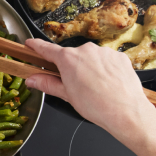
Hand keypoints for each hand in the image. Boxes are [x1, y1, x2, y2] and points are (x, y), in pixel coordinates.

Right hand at [23, 39, 155, 146]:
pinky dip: (105, 69)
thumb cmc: (96, 106)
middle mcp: (86, 50)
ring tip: (95, 88)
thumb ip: (47, 84)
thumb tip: (32, 79)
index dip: (36, 46)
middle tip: (74, 85)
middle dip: (71, 67)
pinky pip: (107, 60)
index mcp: (68, 59)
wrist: (126, 112)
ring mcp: (104, 52)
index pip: (47, 49)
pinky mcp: (119, 57)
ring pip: (90, 58)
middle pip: (71, 56)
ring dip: (89, 68)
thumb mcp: (66, 96)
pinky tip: (107, 84)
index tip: (29, 44)